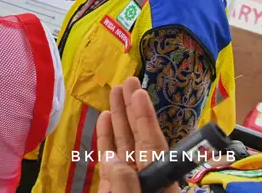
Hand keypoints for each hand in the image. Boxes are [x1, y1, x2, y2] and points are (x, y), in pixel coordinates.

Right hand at [96, 77, 180, 192]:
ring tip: (115, 92)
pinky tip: (104, 119)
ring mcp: (128, 182)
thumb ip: (125, 184)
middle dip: (132, 109)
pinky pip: (110, 158)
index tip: (140, 93)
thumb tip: (112, 159)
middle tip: (129, 81)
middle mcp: (145, 178)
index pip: (153, 145)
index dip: (146, 117)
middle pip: (139, 139)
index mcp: (158, 183)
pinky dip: (106, 138)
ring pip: (124, 145)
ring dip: (119, 116)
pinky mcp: (112, 187)